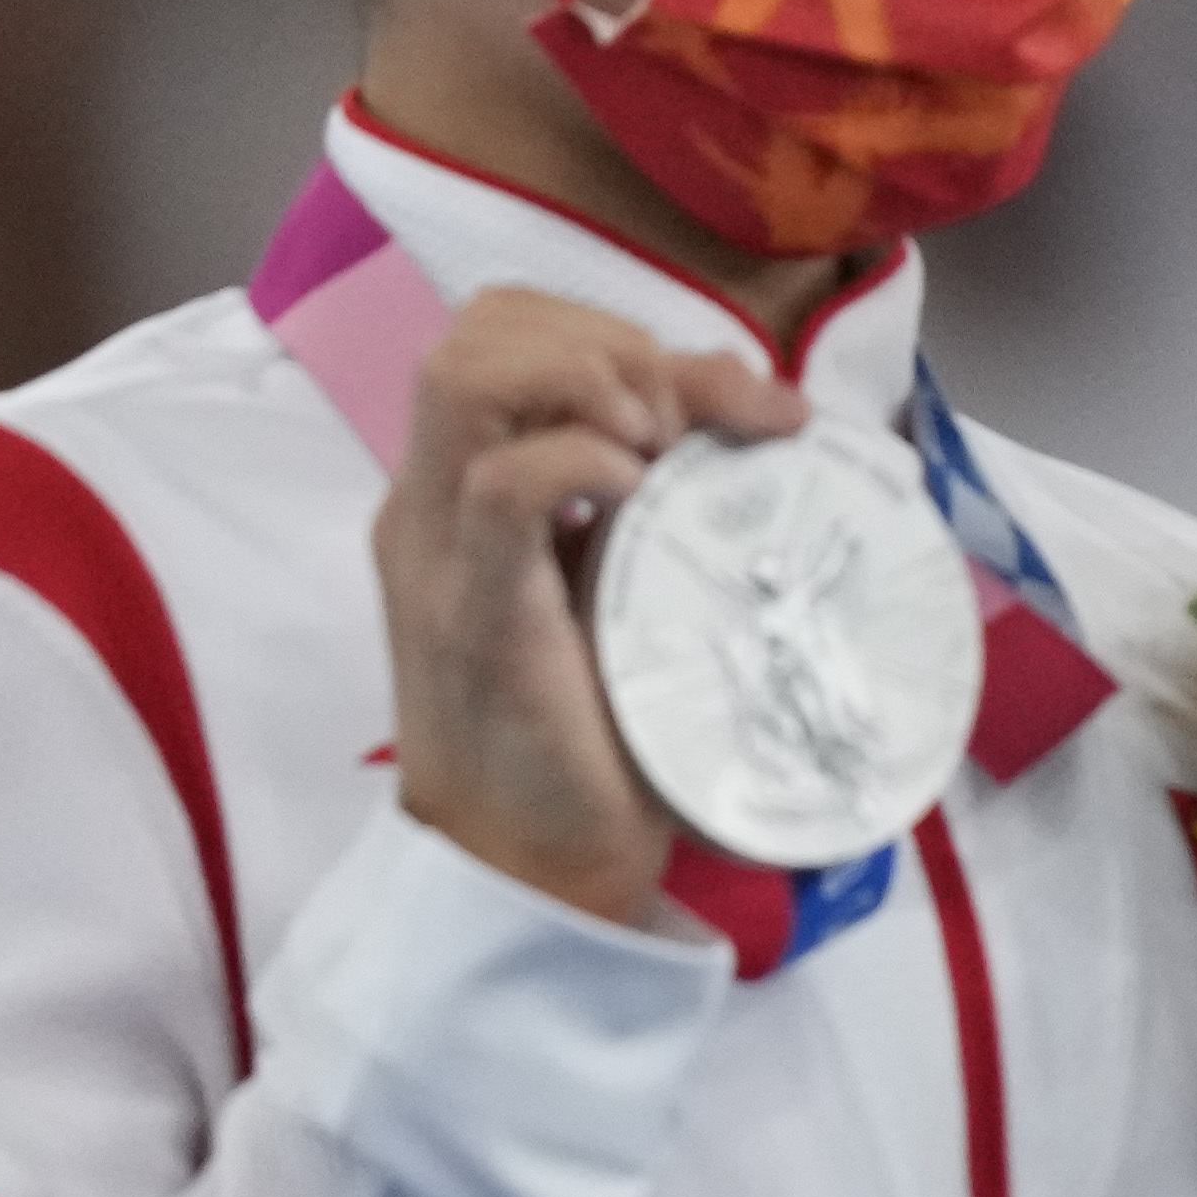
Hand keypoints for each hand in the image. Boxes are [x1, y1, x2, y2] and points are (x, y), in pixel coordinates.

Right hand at [377, 287, 802, 923]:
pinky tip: (642, 494)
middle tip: (693, 429)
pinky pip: (503, 487)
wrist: (530, 868)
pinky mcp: (472, 613)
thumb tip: (763, 426)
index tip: (727, 407)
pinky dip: (584, 462)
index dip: (618, 332)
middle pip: (482, 328)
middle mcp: (432, 502)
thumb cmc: (595, 730)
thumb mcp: (627, 585)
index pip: (505, 330)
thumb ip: (654, 504)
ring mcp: (440, 553)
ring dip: (594, 383)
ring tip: (664, 454)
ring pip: (467, 375)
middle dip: (614, 343)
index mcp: (461, 488)